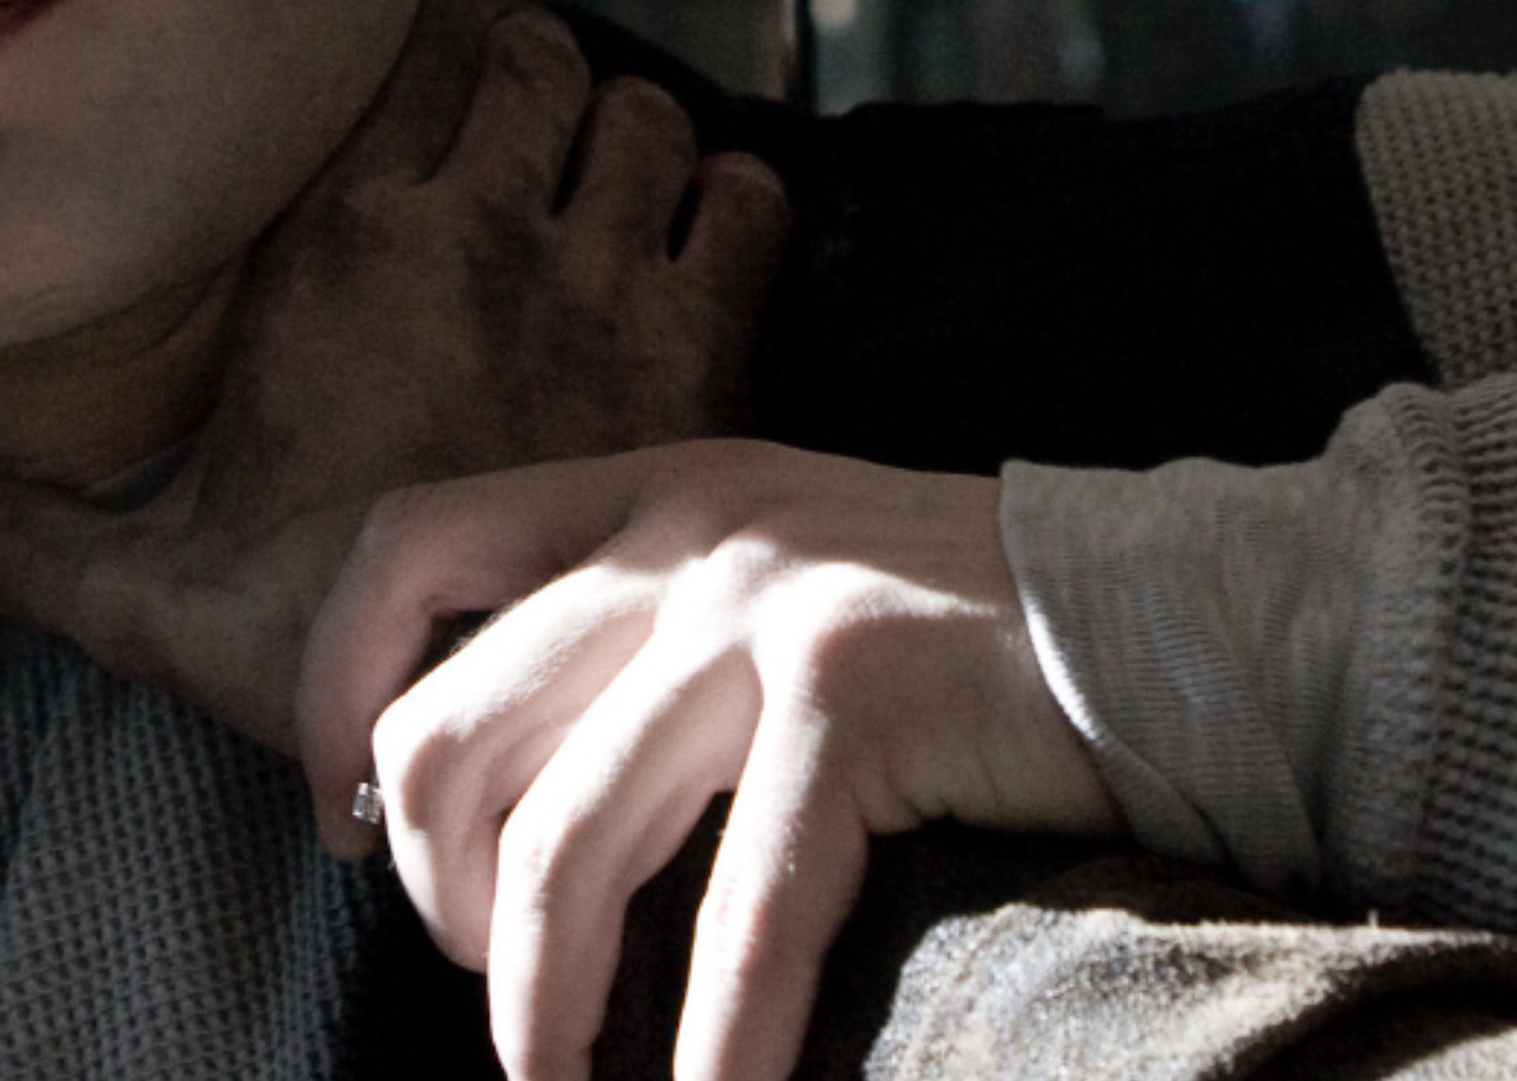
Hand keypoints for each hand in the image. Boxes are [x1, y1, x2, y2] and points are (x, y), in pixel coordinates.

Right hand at [0, 0, 793, 762]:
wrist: (483, 700)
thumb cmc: (312, 635)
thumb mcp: (151, 596)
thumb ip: (43, 551)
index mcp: (347, 243)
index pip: (419, 38)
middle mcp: (481, 228)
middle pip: (540, 57)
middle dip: (535, 58)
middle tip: (525, 91)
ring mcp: (603, 281)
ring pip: (648, 114)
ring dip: (632, 126)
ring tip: (609, 156)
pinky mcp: (703, 349)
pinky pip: (747, 203)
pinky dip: (732, 198)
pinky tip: (707, 225)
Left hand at [299, 440, 1119, 1080]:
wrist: (1179, 616)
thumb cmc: (968, 641)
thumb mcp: (774, 582)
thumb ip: (644, 635)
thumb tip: (493, 803)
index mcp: (649, 492)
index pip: (409, 550)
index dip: (337, 693)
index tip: (343, 822)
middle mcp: (686, 532)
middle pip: (445, 731)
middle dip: (437, 897)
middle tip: (492, 984)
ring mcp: (768, 610)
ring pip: (560, 840)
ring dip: (538, 1006)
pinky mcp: (858, 700)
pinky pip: (737, 915)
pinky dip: (712, 1046)